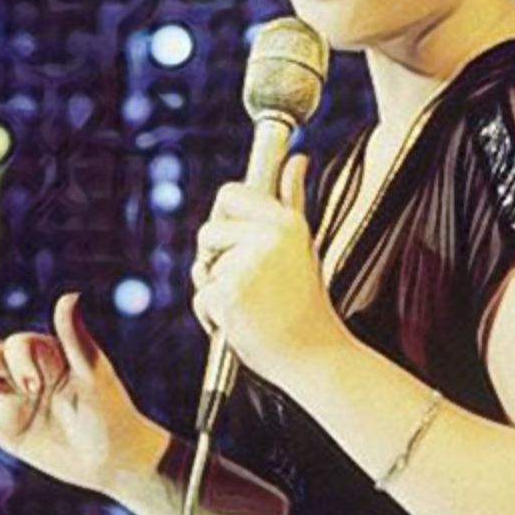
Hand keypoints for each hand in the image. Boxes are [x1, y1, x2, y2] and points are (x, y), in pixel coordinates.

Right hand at [0, 293, 160, 497]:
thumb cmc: (112, 413)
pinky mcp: (4, 429)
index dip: (19, 361)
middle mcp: (28, 374)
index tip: (31, 386)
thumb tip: (69, 296)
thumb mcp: (93, 375)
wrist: (114, 460)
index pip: (19, 346)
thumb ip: (75, 339)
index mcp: (50, 355)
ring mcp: (13, 401)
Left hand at [190, 154, 344, 386]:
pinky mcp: (228, 295)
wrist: (313, 355)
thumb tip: (298, 159)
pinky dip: (213, 315)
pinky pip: (201, 297)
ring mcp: (246, 266)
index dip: (223, 216)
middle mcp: (268, 238)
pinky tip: (243, 323)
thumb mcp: (302, 245)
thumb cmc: (305, 302)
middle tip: (249, 283)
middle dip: (215, 259)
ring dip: (215, 290)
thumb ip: (292, 199)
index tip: (235, 239)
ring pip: (202, 269)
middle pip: (207, 232)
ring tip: (252, 305)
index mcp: (286, 222)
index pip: (229, 194)